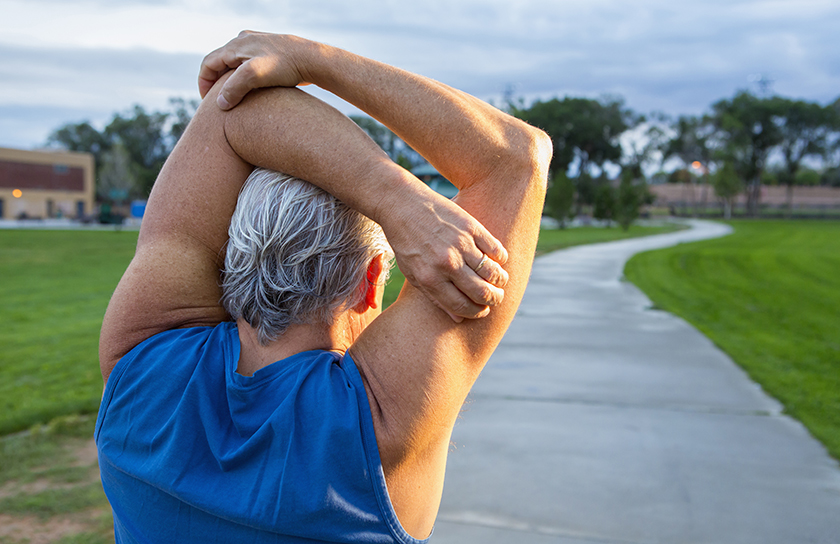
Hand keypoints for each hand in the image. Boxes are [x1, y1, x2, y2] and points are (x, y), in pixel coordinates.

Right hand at [199, 31, 312, 109]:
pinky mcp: (269, 52)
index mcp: (235, 45)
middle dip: (215, 82)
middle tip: (218, 102)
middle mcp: (243, 41)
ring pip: (234, 64)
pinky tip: (251, 91)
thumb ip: (234, 88)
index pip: (208, 64)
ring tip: (233, 98)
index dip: (203, 83)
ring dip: (230, 80)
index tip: (207, 102)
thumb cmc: (285, 66)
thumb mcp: (254, 76)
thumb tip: (220, 103)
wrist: (312, 59)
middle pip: (220, 63)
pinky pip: (248, 64)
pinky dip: (243, 77)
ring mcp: (257, 45)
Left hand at [382, 186, 508, 321]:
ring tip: (499, 281)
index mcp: (429, 278)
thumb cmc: (405, 242)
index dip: (477, 312)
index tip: (482, 311)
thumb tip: (458, 319)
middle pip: (481, 292)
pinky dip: (500, 258)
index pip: (462, 306)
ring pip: (493, 272)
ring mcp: (460, 244)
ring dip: (500, 281)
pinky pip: (495, 249)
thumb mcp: (412, 273)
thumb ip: (435, 296)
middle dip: (493, 300)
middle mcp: (446, 263)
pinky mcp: (471, 227)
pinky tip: (496, 260)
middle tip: (496, 298)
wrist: (402, 204)